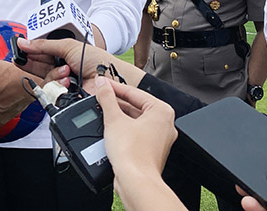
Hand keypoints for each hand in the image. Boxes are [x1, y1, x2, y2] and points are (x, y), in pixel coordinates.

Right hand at [16, 37, 146, 88]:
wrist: (111, 79)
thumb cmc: (97, 60)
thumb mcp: (68, 46)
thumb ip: (44, 45)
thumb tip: (24, 42)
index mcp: (63, 55)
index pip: (40, 55)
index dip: (30, 54)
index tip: (19, 52)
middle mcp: (62, 70)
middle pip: (39, 69)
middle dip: (36, 65)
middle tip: (26, 61)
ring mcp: (63, 85)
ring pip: (45, 83)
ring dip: (53, 76)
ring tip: (66, 72)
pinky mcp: (65, 99)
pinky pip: (51, 95)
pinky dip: (58, 87)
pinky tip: (68, 83)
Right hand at [95, 77, 184, 209]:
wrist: (136, 182)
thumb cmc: (133, 154)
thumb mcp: (114, 119)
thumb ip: (107, 98)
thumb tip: (102, 85)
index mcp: (162, 111)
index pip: (134, 93)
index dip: (115, 88)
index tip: (102, 85)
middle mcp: (165, 124)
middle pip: (136, 106)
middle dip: (116, 103)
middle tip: (100, 97)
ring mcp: (159, 139)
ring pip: (135, 121)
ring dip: (118, 116)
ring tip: (102, 112)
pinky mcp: (151, 151)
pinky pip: (136, 134)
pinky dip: (123, 130)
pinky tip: (109, 130)